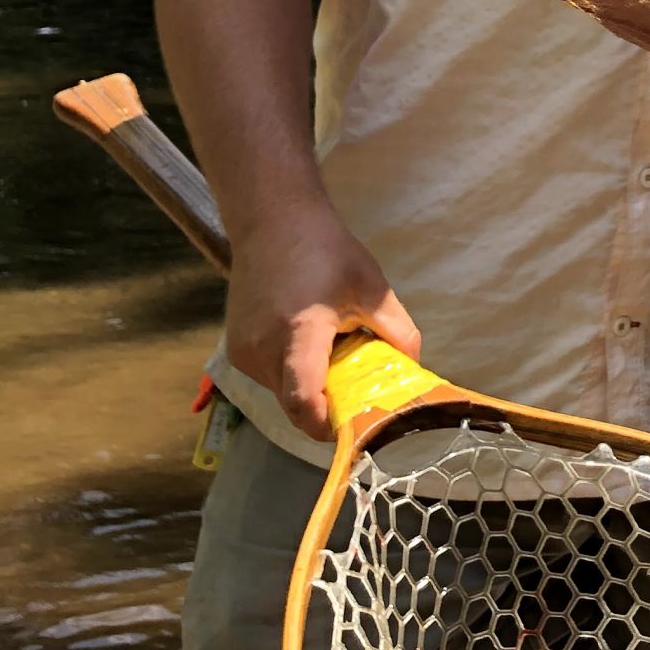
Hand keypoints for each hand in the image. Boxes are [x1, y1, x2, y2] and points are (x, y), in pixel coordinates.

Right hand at [225, 201, 421, 442]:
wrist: (273, 219)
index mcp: (298, 333)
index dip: (326, 426)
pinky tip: (309, 343)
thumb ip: (397, 331)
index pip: (303, 400)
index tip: (352, 430)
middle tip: (357, 389)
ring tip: (331, 351)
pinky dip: (293, 373)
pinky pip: (270, 377)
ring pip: (282, 393)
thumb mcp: (371, 288)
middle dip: (327, 406)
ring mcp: (243, 351)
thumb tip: (413, 369)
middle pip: (296, 403)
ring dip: (310, 386)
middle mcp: (262, 349)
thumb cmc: (326, 250)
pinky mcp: (235, 349)